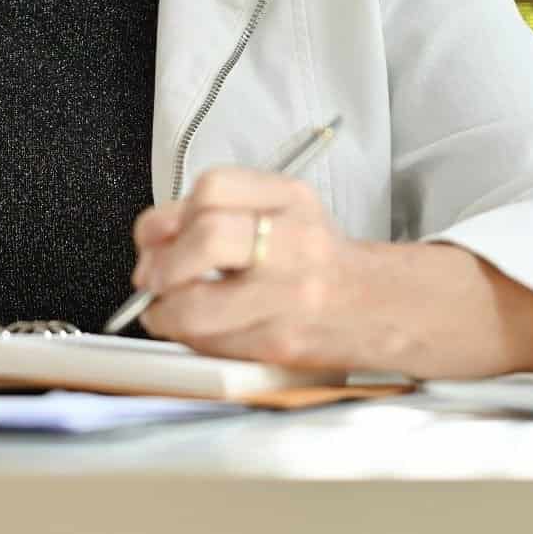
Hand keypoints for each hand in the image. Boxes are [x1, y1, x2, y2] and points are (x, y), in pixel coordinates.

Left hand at [129, 167, 384, 369]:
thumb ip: (216, 211)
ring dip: (164, 312)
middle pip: (207, 239)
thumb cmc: (317, 258)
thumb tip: (151, 237)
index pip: (213, 188)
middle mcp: (294, 243)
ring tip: (164, 309)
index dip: (169, 215)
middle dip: (163, 264)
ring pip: (197, 307)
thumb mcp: (280, 211)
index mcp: (291, 200)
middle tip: (151, 278)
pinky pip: (213, 343)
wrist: (381, 305)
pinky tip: (194, 329)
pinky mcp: (280, 344)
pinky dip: (189, 337)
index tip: (158, 235)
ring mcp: (289, 298)